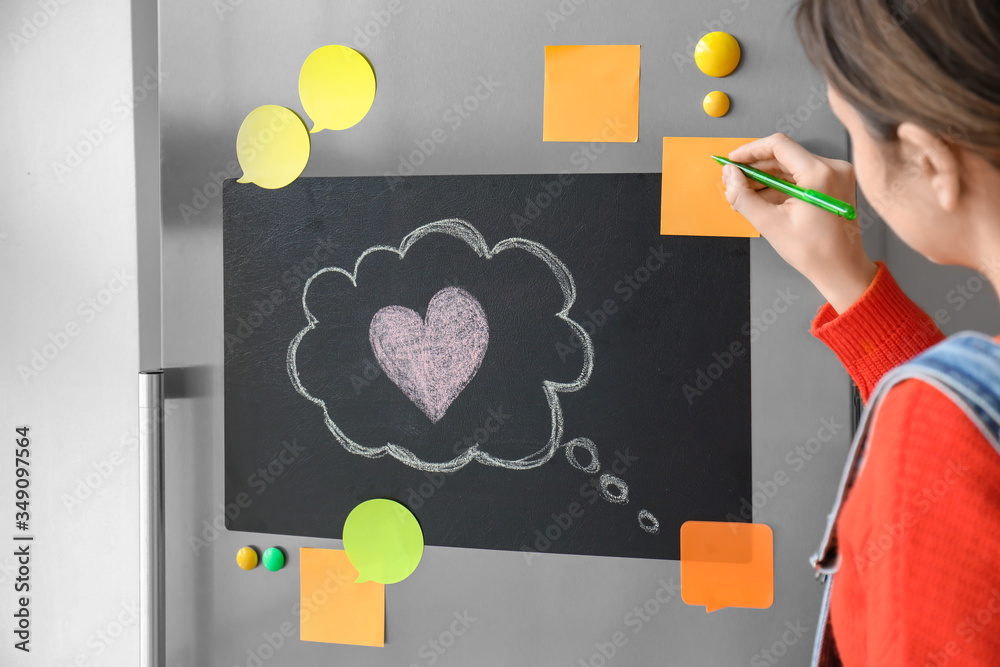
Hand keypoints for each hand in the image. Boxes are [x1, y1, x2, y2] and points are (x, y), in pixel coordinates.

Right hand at [723, 133, 877, 313]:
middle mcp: (833, 168)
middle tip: (733, 182)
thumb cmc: (815, 252)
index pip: (778, 145)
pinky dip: (779, 185)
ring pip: (790, 166)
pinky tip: (762, 199)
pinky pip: (800, 176)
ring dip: (765, 178)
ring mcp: (836, 175)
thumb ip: (744, 196)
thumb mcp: (770, 224)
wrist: (842, 270)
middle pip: (784, 156)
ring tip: (744, 195)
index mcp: (820, 174)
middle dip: (755, 168)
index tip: (732, 161)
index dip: (749, 151)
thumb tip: (729, 175)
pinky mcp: (834, 183)